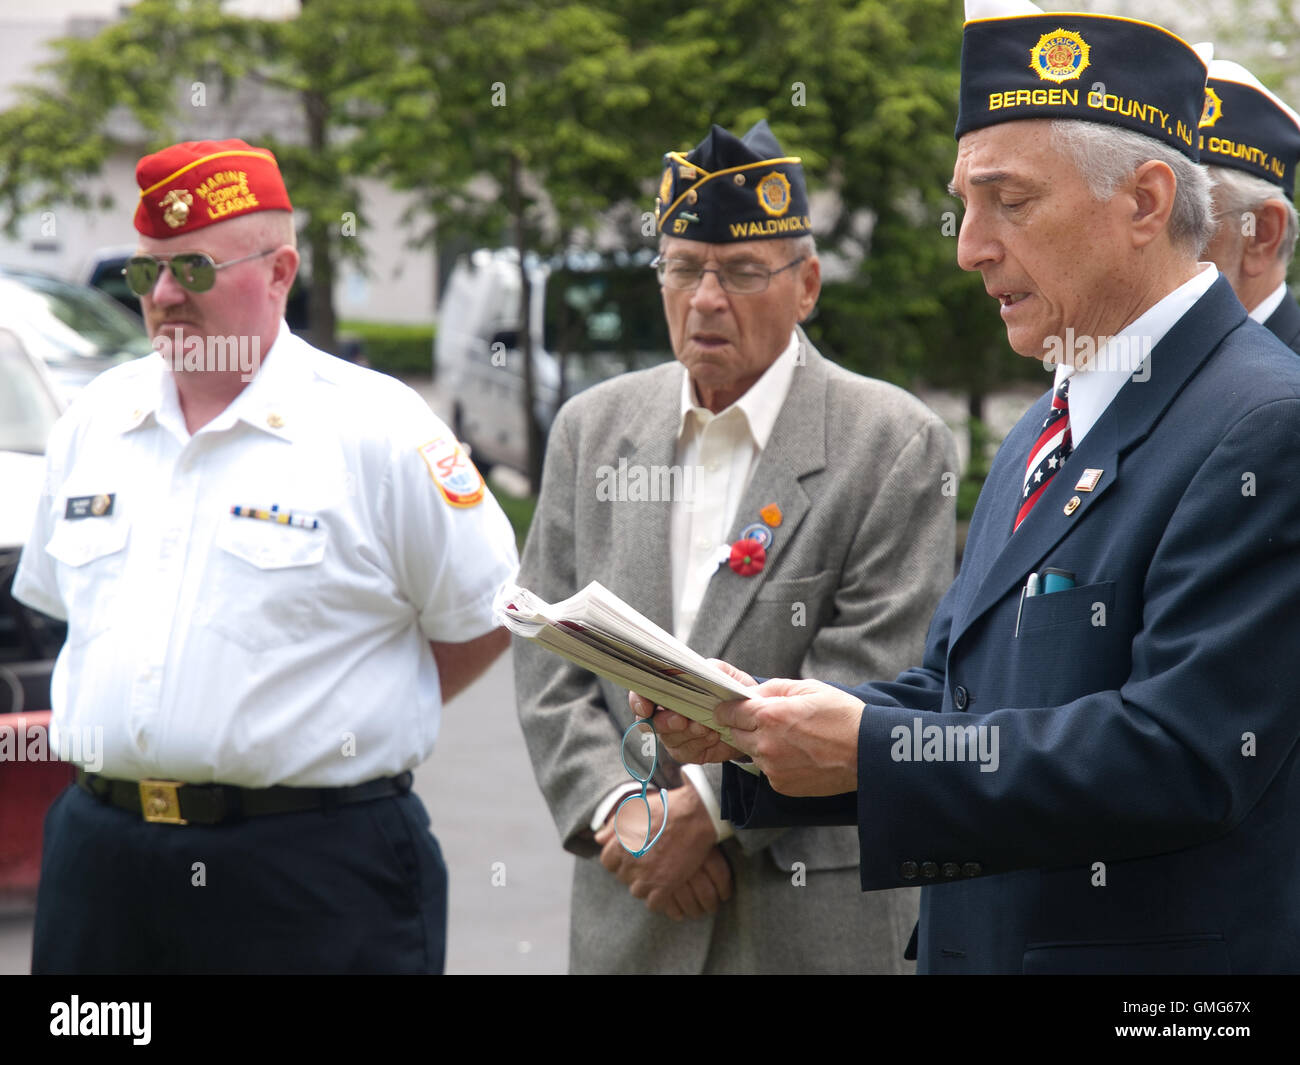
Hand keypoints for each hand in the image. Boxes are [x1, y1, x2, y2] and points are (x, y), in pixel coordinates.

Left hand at [594, 782, 732, 919]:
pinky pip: (653, 903)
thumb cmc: (665, 807)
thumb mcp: (634, 808)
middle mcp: (629, 862)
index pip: (607, 862)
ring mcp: (646, 876)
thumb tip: (598, 839)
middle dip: (633, 871)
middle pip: (623, 877)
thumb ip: (613, 826)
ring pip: (637, 891)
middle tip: (647, 863)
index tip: (629, 857)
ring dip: (645, 885)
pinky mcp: (664, 886)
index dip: (618, 860)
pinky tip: (666, 888)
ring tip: (657, 875)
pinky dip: (658, 898)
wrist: (694, 815)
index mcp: (620, 843)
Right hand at [627, 658, 755, 764]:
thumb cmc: (729, 690)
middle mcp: (666, 714)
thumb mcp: (721, 673)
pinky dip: (701, 744)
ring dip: (688, 733)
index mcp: (668, 690)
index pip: (642, 694)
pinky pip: (687, 752)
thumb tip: (692, 672)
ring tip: (706, 726)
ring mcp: (676, 735)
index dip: (638, 701)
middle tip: (681, 719)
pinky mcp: (689, 751)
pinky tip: (713, 735)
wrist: (750, 715)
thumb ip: (706, 670)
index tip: (646, 707)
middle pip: (650, 722)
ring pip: (669, 739)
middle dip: (665, 722)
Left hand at [714, 677, 864, 796]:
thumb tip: (752, 694)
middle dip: (744, 726)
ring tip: (790, 739)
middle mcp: (765, 744)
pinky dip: (776, 763)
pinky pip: (768, 770)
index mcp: (770, 716)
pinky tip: (798, 755)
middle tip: (766, 721)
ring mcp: (772, 768)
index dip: (728, 708)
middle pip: (735, 734)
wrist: (868, 753)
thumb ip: (774, 689)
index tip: (731, 708)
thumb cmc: (842, 716)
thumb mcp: (808, 688)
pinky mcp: (781, 785)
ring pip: (751, 753)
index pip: (728, 713)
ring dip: (761, 745)